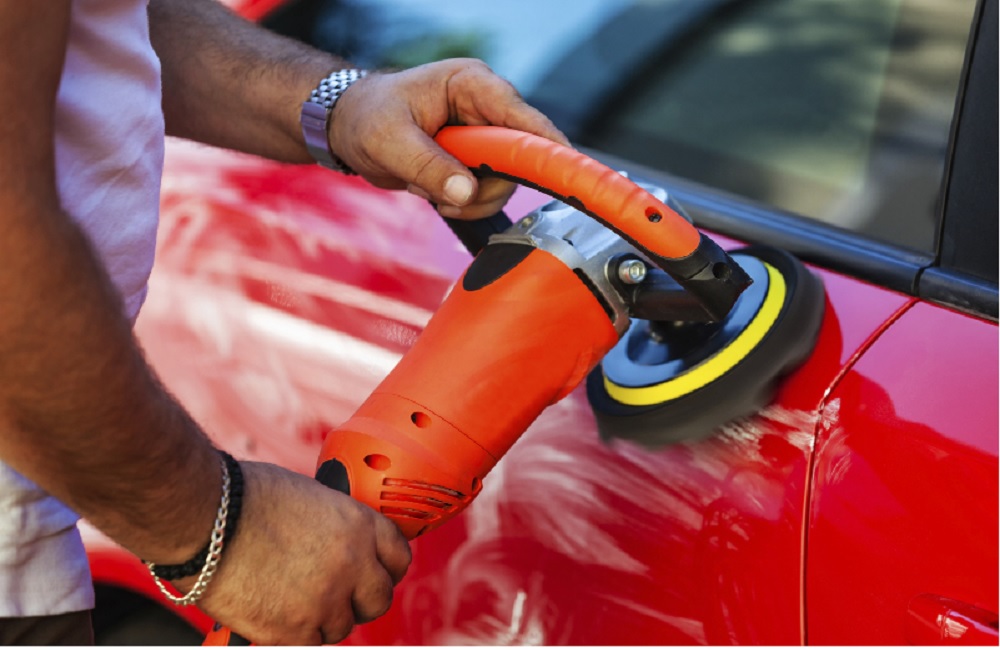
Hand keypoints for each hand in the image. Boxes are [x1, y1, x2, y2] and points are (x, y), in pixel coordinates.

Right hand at [176, 461, 410, 644]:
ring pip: (344, 625)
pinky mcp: (293, 631)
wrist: (204, 519)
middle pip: (379, 597)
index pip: (399, 556)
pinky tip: (280, 611)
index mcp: (359, 525)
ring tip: (297, 598)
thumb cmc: (246, 498)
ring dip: (327, 616)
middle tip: (340, 592)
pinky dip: (298, 632)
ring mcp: (325, 601)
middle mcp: (352, 565)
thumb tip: (339, 540)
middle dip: (362, 596)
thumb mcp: (311, 497)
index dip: (386, 565)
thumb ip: (335, 523)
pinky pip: (311, 643)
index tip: (376, 570)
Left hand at [328, 58, 569, 219]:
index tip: (565, 171)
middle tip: (445, 196)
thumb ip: (427, 166)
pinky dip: (462, 204)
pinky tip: (432, 193)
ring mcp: (484, 135)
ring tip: (427, 190)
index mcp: (472, 85)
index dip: (546, 146)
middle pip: (518, 159)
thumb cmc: (365, 117)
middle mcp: (486, 108)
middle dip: (484, 186)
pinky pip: (487, 193)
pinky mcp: (476, 161)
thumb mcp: (389, 141)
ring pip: (504, 183)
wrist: (347, 129)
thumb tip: (466, 193)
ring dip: (468, 200)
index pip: (522, 118)